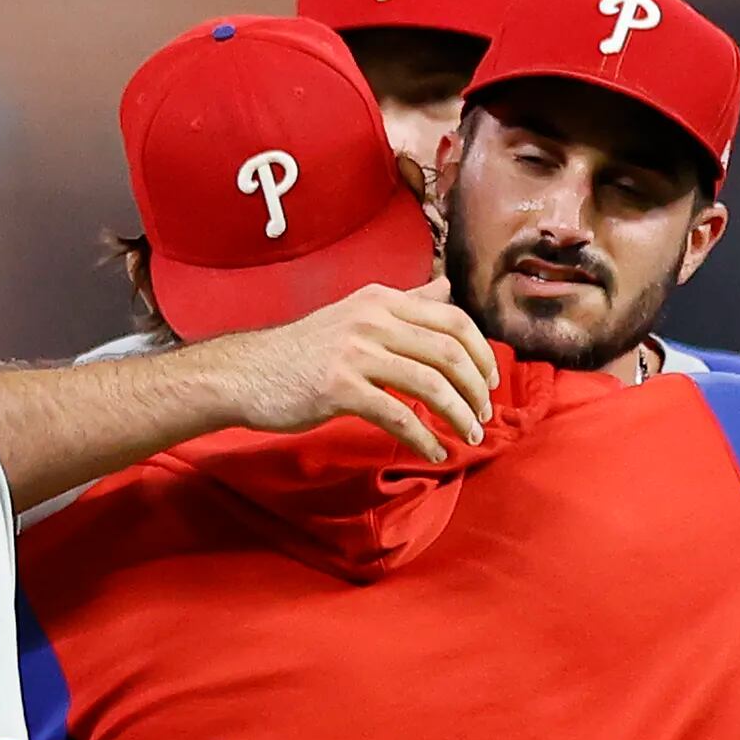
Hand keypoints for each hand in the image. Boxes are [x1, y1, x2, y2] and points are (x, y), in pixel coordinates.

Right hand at [220, 281, 498, 462]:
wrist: (247, 373)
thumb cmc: (303, 350)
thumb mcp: (356, 313)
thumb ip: (405, 302)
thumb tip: (445, 287)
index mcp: (382, 300)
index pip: (453, 319)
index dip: (482, 352)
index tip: (491, 381)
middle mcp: (373, 320)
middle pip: (449, 352)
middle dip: (477, 389)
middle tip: (484, 415)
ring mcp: (356, 354)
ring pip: (431, 384)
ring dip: (458, 415)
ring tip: (468, 436)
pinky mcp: (340, 389)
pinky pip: (399, 417)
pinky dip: (424, 438)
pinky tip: (435, 452)